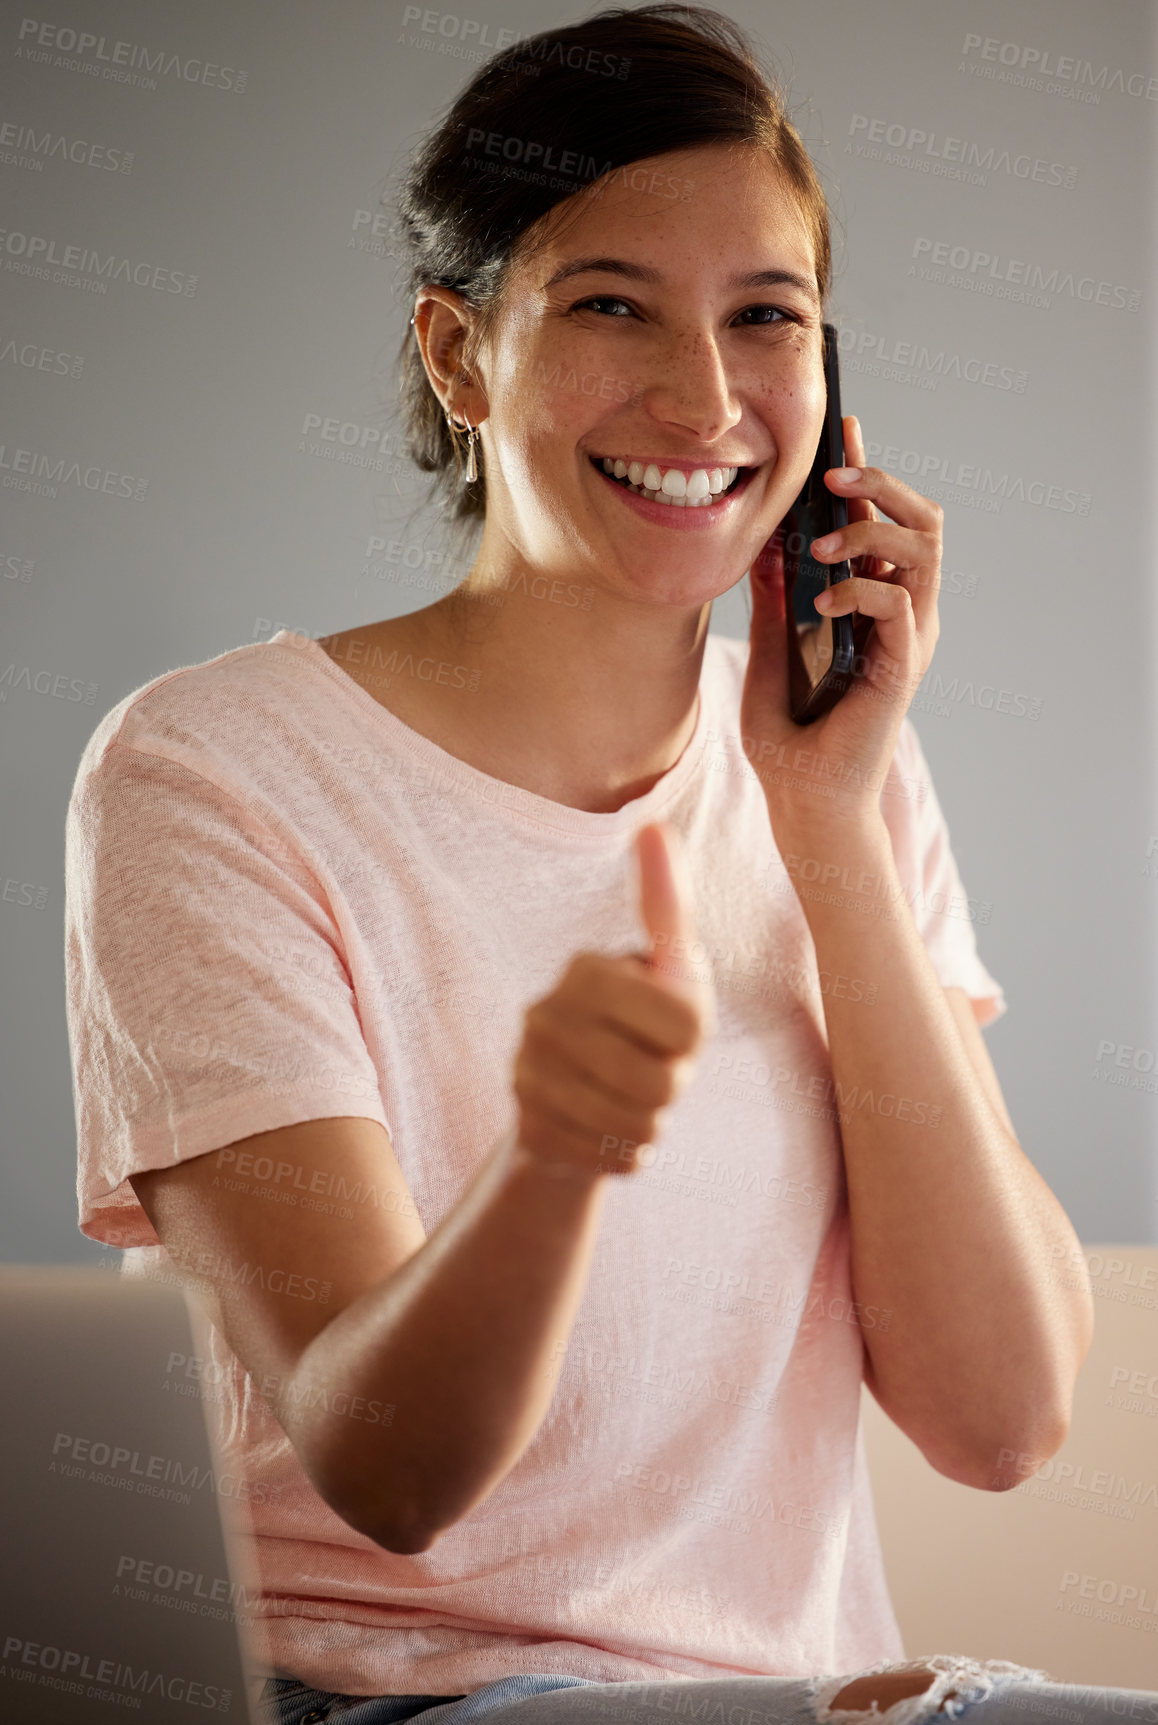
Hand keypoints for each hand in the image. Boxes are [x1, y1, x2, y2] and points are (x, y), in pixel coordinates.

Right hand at [511, 822, 714, 1178]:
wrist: (579, 1099)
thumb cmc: (645, 1020)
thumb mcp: (670, 964)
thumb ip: (667, 903)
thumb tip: (654, 825)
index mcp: (586, 968)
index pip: (686, 1022)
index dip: (693, 1037)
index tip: (670, 1026)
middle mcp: (544, 1015)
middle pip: (663, 1081)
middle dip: (674, 1086)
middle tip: (651, 1069)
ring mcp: (528, 1075)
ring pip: (639, 1125)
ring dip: (651, 1121)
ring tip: (628, 1097)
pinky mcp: (527, 1131)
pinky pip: (615, 1160)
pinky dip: (627, 1154)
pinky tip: (605, 1129)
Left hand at [740, 414, 942, 832]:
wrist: (800, 800)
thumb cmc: (787, 738)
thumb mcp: (766, 651)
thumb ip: (772, 600)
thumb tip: (763, 541)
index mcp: (873, 604)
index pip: (883, 521)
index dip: (869, 470)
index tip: (845, 427)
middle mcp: (901, 614)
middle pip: (923, 520)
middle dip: (882, 484)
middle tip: (835, 476)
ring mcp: (907, 638)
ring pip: (924, 548)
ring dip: (872, 529)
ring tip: (820, 542)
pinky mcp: (902, 665)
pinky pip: (900, 599)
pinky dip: (859, 587)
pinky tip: (820, 603)